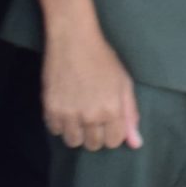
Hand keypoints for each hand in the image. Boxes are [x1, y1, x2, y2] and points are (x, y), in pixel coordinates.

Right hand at [43, 26, 140, 151]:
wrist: (73, 41)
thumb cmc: (103, 60)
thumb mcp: (124, 84)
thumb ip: (130, 114)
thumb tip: (136, 143)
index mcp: (111, 110)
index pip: (113, 142)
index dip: (113, 133)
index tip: (109, 121)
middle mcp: (89, 116)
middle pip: (93, 145)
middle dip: (96, 134)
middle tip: (94, 116)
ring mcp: (68, 114)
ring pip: (73, 142)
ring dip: (78, 132)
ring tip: (79, 115)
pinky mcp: (49, 109)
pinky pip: (54, 131)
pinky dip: (60, 124)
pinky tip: (66, 109)